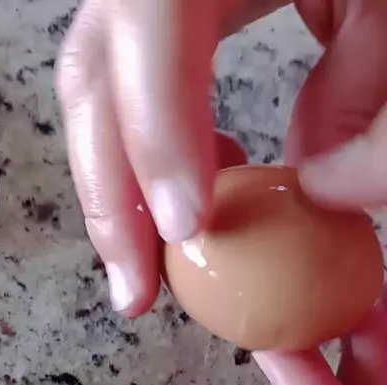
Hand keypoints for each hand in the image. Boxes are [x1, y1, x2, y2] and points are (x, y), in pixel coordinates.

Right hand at [56, 1, 386, 315]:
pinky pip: (134, 91)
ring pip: (100, 88)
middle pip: (96, 71)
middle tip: (137, 287)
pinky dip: (154, 158)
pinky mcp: (171, 18)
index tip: (188, 226)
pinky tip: (198, 199)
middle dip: (111, 192)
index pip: (150, 22)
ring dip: (119, 189)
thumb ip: (378, 101)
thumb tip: (324, 190)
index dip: (157, 130)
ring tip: (150, 267)